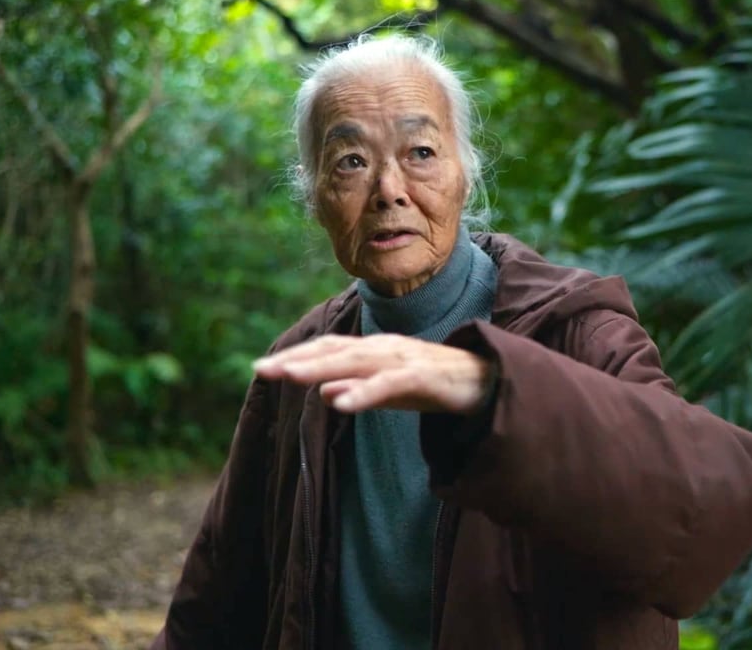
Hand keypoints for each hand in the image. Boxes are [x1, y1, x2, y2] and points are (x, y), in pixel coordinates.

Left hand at [252, 334, 493, 414]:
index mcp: (375, 351)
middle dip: (297, 360)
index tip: (262, 369)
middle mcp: (384, 349)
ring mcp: (403, 360)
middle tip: (261, 369)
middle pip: (334, 352)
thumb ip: (358, 390)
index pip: (329, 351)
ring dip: (320, 368)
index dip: (297, 357)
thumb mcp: (392, 392)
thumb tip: (322, 393)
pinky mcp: (423, 377)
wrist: (490, 382)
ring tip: (289, 377)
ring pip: (355, 363)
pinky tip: (339, 403)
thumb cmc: (438, 385)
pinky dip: (362, 392)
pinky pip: (387, 385)